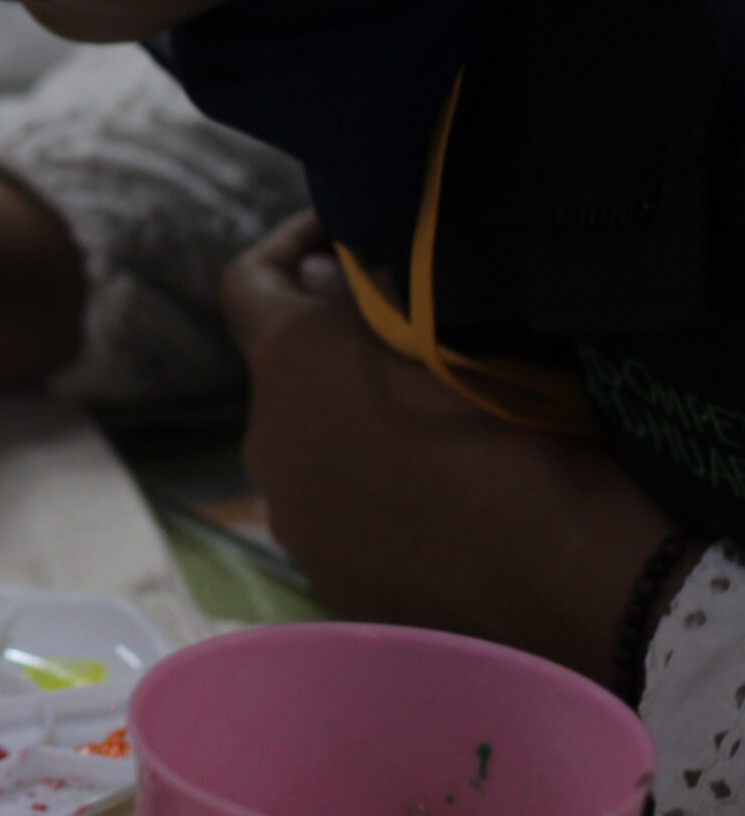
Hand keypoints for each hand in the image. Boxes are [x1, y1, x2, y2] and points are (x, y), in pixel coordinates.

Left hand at [221, 212, 672, 682]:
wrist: (570, 572)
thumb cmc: (518, 423)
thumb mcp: (449, 319)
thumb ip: (370, 283)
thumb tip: (325, 273)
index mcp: (286, 361)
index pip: (246, 281)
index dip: (289, 247)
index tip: (341, 238)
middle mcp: (265, 439)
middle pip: (284, 371)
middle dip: (332, 345)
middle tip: (408, 335)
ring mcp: (290, 517)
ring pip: (309, 446)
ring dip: (351, 423)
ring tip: (434, 424)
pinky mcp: (324, 577)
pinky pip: (336, 515)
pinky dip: (370, 493)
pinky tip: (438, 495)